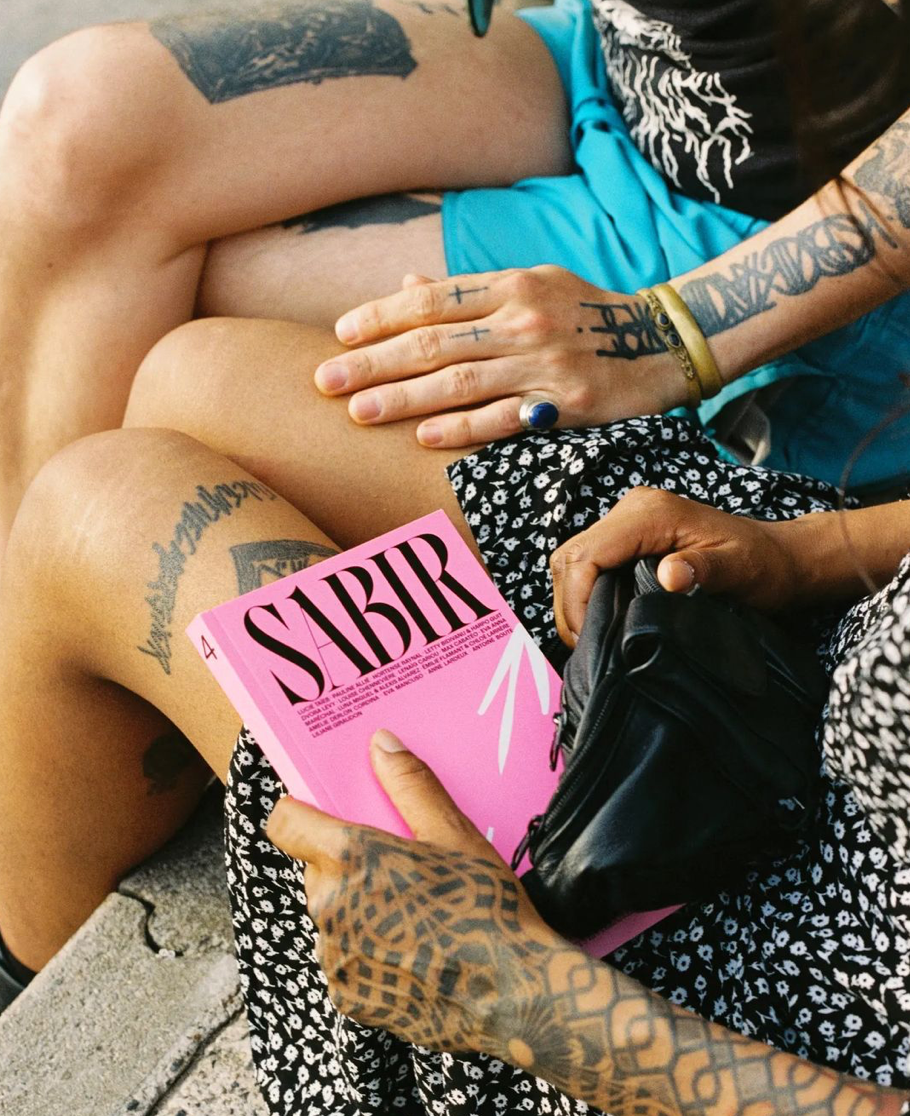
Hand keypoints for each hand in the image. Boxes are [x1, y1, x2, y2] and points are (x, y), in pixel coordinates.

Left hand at [266, 729, 560, 1053]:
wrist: (512, 997)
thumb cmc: (483, 908)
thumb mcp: (453, 833)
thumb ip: (409, 784)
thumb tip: (380, 742)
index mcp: (349, 859)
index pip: (285, 822)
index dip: (299, 811)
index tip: (321, 810)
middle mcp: (329, 907)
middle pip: (314, 867)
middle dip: (345, 861)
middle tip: (395, 862)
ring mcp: (335, 957)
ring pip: (331, 913)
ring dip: (357, 906)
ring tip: (413, 910)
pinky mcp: (349, 995)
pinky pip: (346, 957)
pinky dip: (369, 949)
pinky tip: (414, 948)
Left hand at [313, 266, 685, 447]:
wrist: (664, 342)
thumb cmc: (587, 313)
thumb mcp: (533, 285)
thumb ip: (469, 292)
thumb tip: (405, 285)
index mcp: (511, 285)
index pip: (431, 300)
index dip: (381, 317)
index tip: (340, 337)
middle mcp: (522, 318)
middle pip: (433, 341)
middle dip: (374, 362)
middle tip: (325, 381)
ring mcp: (544, 362)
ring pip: (459, 381)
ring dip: (403, 398)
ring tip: (358, 412)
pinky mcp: (566, 402)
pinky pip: (503, 418)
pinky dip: (461, 428)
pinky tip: (423, 438)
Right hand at [550, 488, 810, 643]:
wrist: (780, 555)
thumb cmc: (763, 565)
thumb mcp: (740, 570)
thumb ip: (703, 570)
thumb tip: (670, 576)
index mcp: (652, 514)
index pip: (586, 554)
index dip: (577, 600)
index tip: (589, 637)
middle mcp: (632, 510)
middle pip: (570, 557)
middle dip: (569, 605)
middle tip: (585, 645)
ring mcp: (628, 520)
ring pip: (572, 560)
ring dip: (573, 601)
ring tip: (590, 637)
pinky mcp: (629, 536)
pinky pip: (588, 563)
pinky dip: (584, 594)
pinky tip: (601, 620)